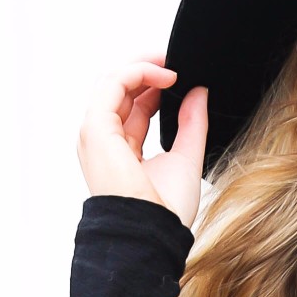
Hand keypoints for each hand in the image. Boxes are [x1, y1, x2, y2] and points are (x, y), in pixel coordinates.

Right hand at [77, 60, 207, 224]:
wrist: (153, 234)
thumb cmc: (166, 212)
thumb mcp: (186, 158)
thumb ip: (191, 124)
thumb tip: (199, 92)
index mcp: (121, 151)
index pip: (133, 106)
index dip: (154, 85)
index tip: (180, 78)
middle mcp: (104, 141)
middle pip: (119, 90)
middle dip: (146, 69)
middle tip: (175, 62)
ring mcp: (97, 134)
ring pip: (113, 82)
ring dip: (142, 66)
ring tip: (171, 64)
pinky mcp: (97, 129)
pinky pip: (112, 84)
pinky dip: (137, 72)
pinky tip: (164, 76)